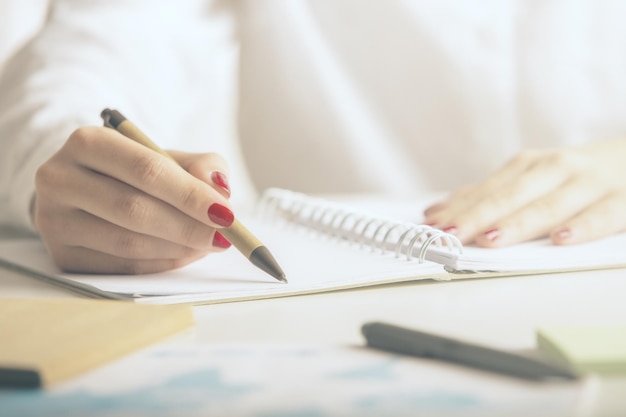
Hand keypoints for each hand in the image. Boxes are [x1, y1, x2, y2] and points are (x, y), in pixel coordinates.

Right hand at [33, 126, 233, 273]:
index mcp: (87, 142)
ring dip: (178, 248)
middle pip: (134, 209)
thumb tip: (220, 188)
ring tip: (208, 244)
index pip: (146, 170)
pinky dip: (161, 264)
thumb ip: (200, 165)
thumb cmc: (132, 171)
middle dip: (188, 226)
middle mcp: (60, 179)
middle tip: (225, 236)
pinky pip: (121, 268)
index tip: (227, 213)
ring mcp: (54, 220)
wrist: (85, 188)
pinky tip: (184, 255)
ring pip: (127, 243)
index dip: (190, 194)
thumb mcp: (166, 156)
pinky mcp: (62, 255)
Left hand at [423, 138, 625, 246]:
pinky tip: (560, 239)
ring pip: (550, 205)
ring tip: (490, 239)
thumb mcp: (532, 179)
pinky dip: (582, 226)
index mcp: (531, 165)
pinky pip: (602, 215)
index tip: (430, 228)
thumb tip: (435, 213)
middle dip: (476, 218)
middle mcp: (556, 169)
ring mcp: (589, 183)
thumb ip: (487, 196)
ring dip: (518, 223)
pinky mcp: (623, 200)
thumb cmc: (574, 177)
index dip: (458, 210)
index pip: (488, 191)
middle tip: (448, 236)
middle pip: (511, 197)